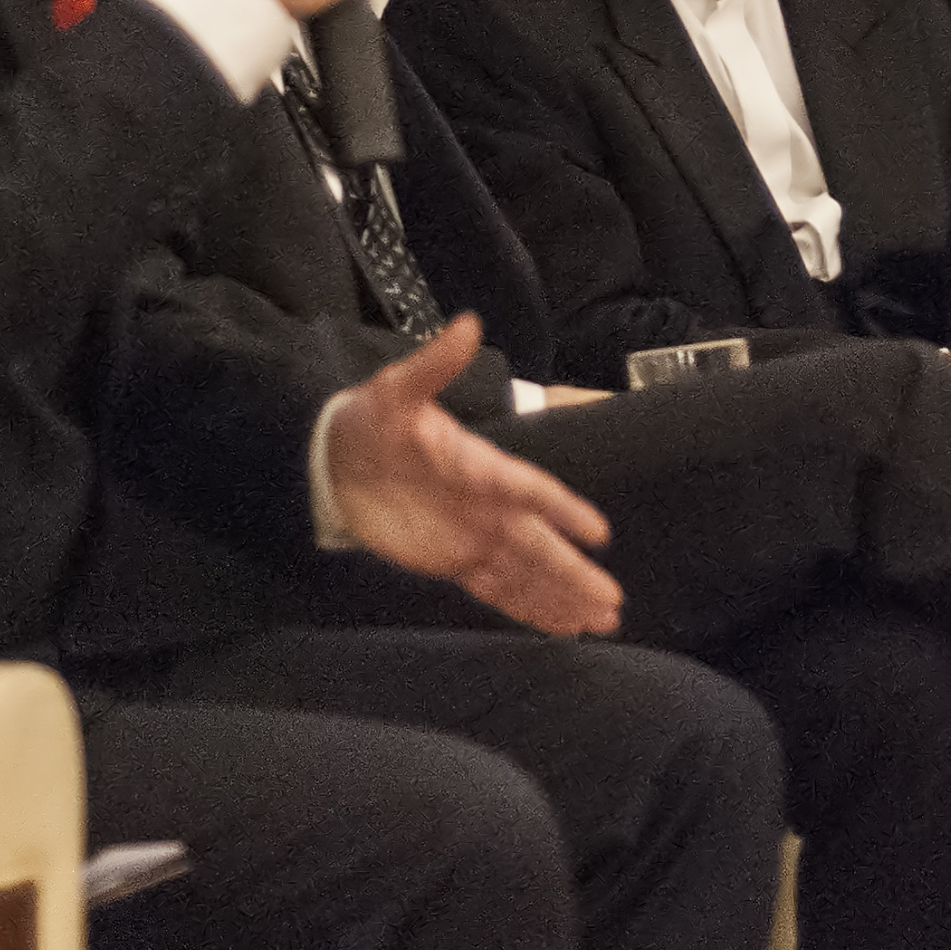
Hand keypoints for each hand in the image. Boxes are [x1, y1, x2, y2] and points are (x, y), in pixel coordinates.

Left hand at [325, 315, 622, 634]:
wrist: (337, 459)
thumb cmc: (373, 421)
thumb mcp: (396, 391)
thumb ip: (433, 365)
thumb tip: (465, 323)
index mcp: (482, 467)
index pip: (531, 491)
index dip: (563, 511)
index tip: (598, 532)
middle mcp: (490, 507)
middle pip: (540, 547)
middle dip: (575, 574)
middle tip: (613, 601)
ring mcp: (476, 538)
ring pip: (527, 574)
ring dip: (563, 597)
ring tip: (603, 623)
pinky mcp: (456, 562)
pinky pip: (499, 590)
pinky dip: (529, 609)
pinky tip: (562, 626)